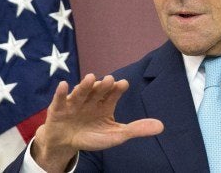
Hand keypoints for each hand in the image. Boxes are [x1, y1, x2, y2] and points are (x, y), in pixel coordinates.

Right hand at [31, 74, 163, 171]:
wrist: (66, 143)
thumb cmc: (91, 136)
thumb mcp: (116, 135)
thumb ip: (136, 129)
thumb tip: (162, 126)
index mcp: (105, 104)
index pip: (113, 94)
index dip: (117, 88)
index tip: (123, 84)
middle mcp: (91, 99)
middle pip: (98, 90)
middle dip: (103, 85)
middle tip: (109, 80)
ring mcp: (74, 103)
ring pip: (81, 92)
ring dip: (85, 85)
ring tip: (91, 78)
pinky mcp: (59, 108)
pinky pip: (59, 99)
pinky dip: (61, 92)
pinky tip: (63, 85)